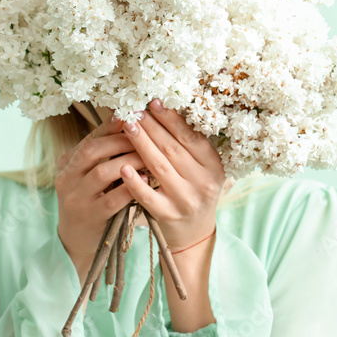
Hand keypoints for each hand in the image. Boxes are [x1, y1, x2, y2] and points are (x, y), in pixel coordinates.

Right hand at [55, 112, 148, 275]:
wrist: (76, 240)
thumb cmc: (90, 202)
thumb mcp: (87, 177)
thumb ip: (102, 157)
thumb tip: (130, 126)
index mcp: (66, 164)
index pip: (89, 139)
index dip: (111, 127)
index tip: (132, 116)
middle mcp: (67, 178)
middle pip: (93, 151)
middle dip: (121, 141)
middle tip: (145, 136)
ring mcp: (77, 198)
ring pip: (102, 172)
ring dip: (129, 161)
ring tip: (149, 157)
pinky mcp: (90, 217)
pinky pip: (112, 199)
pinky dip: (131, 187)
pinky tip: (145, 180)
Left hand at [118, 99, 226, 250]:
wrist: (194, 233)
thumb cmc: (194, 192)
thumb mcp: (201, 170)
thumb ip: (188, 146)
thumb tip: (163, 110)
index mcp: (213, 166)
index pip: (190, 137)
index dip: (171, 119)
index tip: (154, 102)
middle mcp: (202, 182)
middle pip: (172, 149)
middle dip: (151, 127)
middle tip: (134, 110)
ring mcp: (185, 200)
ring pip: (159, 167)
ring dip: (141, 144)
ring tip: (127, 126)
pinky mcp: (168, 215)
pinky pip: (148, 195)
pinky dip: (135, 181)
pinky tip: (123, 167)